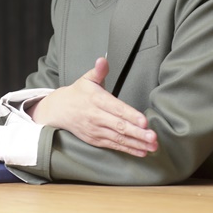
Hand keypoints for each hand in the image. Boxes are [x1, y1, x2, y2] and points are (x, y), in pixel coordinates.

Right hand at [28, 57, 157, 156]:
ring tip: (152, 147)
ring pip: (118, 139)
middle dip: (137, 133)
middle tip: (153, 138)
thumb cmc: (78, 93)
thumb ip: (98, 71)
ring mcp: (95, 130)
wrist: (59, 110)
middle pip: (119, 126)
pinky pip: (114, 146)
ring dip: (136, 144)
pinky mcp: (95, 140)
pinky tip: (142, 152)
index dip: (130, 115)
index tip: (144, 121)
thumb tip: (103, 60)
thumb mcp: (87, 79)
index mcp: (96, 100)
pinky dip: (128, 150)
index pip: (116, 108)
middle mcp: (96, 116)